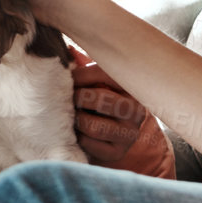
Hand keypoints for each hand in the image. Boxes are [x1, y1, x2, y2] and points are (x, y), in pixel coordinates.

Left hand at [70, 47, 175, 178]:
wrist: (112, 137)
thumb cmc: (100, 102)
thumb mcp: (97, 82)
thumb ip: (84, 66)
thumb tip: (66, 50)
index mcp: (132, 87)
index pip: (104, 74)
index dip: (80, 75)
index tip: (67, 78)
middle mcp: (136, 110)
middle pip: (99, 99)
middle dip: (77, 98)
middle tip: (68, 98)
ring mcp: (129, 133)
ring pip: (92, 125)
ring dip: (76, 120)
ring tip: (72, 116)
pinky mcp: (118, 152)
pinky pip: (90, 144)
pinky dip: (78, 138)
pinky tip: (77, 133)